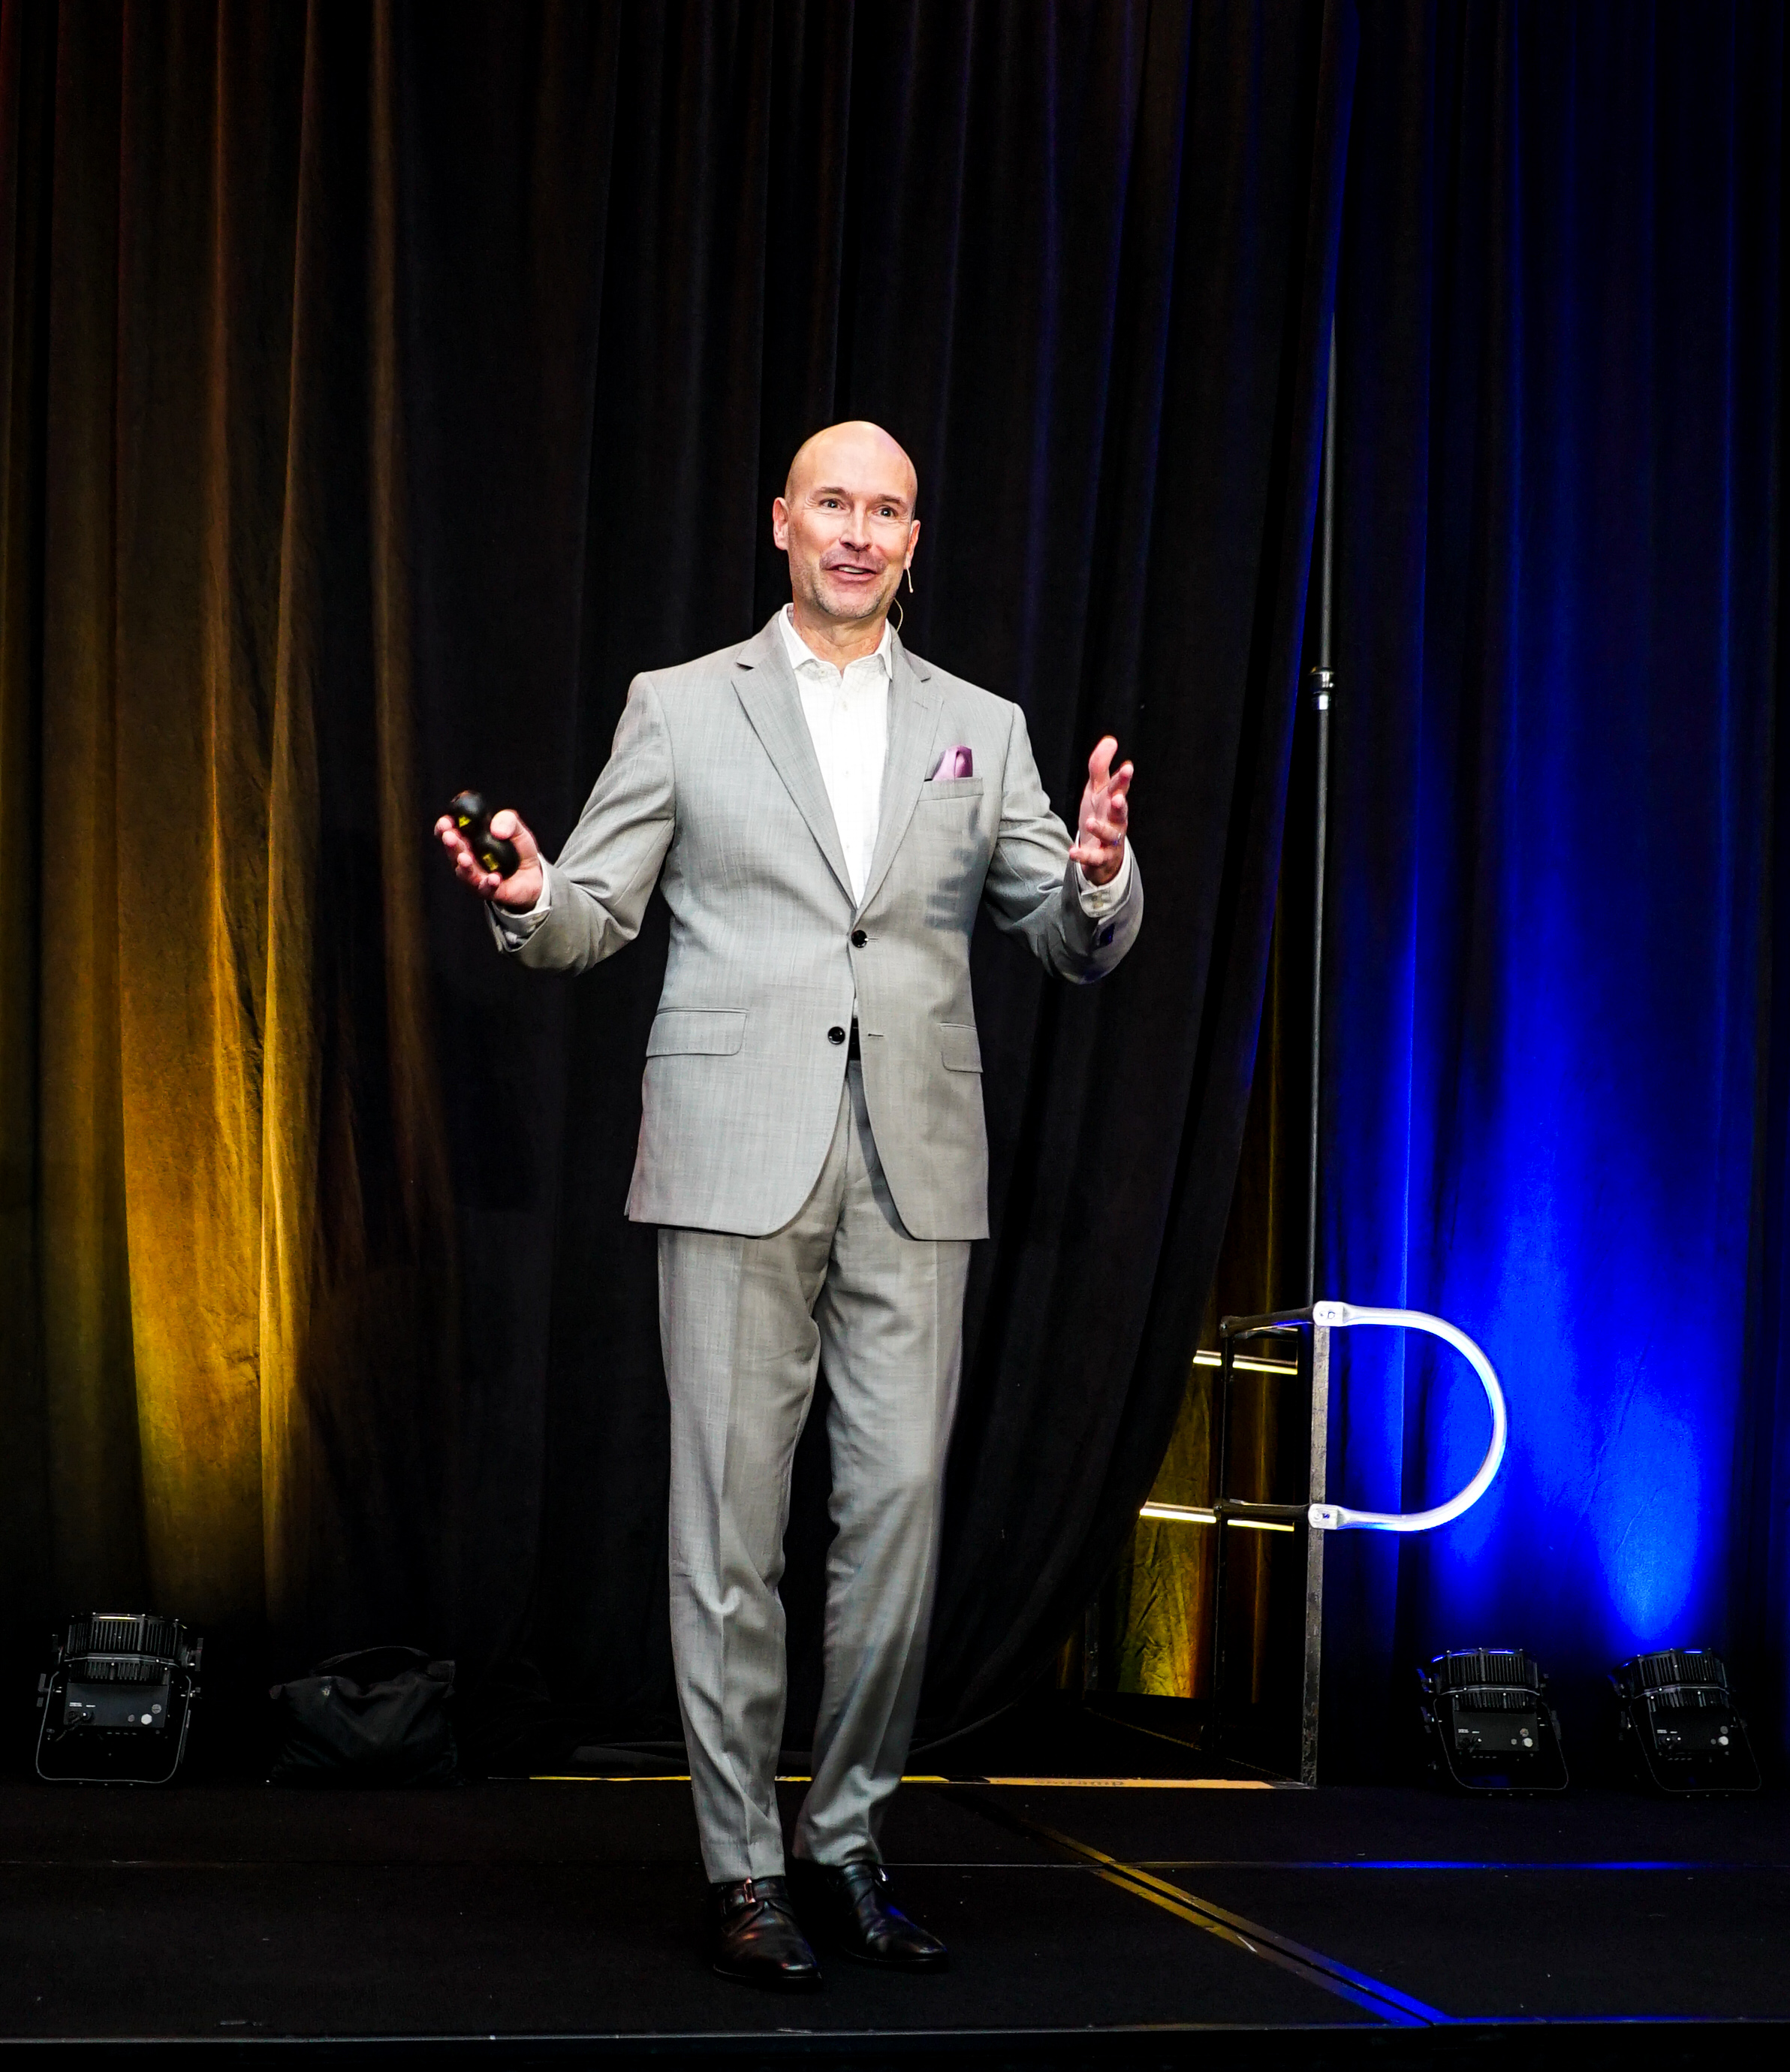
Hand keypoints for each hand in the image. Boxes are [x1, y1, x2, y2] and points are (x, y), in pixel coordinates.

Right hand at [434, 807, 544, 909]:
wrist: (534, 874)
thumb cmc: (518, 849)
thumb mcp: (517, 829)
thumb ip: (508, 820)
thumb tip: (496, 829)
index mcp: (469, 840)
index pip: (449, 833)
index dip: (444, 828)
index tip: (446, 822)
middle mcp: (468, 860)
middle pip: (454, 853)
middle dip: (451, 845)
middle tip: (450, 837)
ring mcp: (477, 877)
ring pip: (466, 874)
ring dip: (464, 866)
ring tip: (464, 859)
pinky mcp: (491, 892)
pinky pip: (487, 889)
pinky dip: (489, 884)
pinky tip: (494, 878)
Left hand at [1069, 735, 1131, 885]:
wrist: (1101, 852)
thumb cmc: (1101, 815)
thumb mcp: (1097, 790)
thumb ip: (1100, 766)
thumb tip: (1111, 741)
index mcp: (1114, 801)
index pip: (1120, 788)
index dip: (1123, 779)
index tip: (1127, 768)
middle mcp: (1116, 820)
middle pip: (1121, 812)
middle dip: (1120, 805)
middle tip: (1117, 798)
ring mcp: (1110, 840)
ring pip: (1110, 835)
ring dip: (1101, 829)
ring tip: (1089, 823)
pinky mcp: (1101, 858)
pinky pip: (1094, 857)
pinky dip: (1084, 855)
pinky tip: (1073, 851)